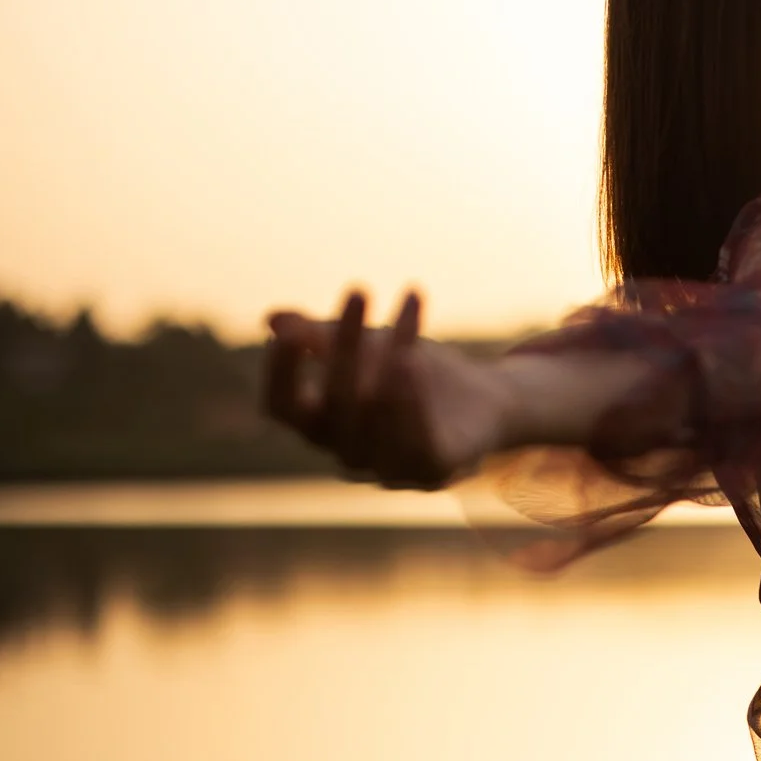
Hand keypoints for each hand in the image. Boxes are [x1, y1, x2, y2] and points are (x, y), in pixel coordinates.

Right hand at [261, 288, 511, 489]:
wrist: (487, 403)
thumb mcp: (370, 345)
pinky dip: (410, 398)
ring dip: (386, 355)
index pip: (282, 408)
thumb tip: (274, 319)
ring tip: (400, 308)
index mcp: (322, 427)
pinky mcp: (432, 471)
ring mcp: (388, 470)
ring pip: (375, 414)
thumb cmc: (416, 374)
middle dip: (344, 342)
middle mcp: (347, 454)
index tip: (291, 329)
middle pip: (333, 401)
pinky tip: (414, 357)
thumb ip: (324, 335)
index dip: (280, 371)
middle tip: (359, 289)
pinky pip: (415, 440)